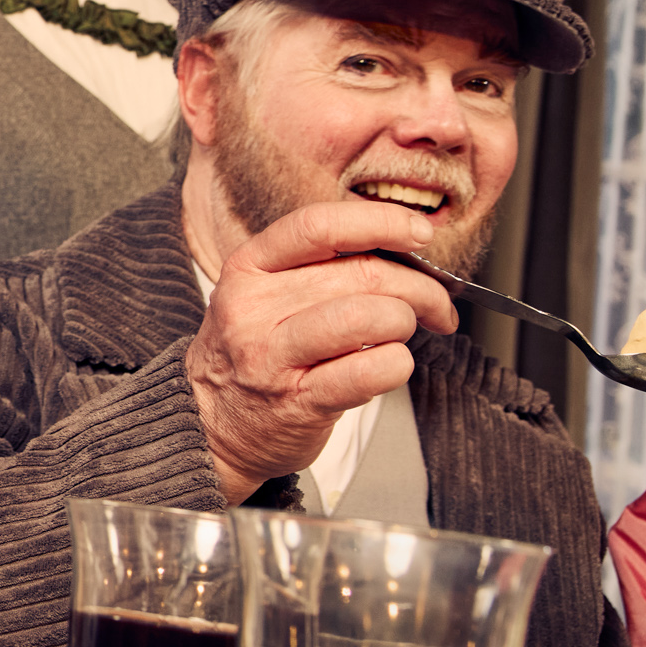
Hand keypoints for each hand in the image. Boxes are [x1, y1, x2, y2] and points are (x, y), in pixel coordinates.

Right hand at [187, 199, 460, 502]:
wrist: (209, 424)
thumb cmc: (252, 353)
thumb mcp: (261, 295)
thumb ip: (317, 267)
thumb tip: (404, 248)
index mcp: (247, 268)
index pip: (318, 226)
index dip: (380, 222)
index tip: (419, 233)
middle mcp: (253, 308)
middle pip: (360, 274)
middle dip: (419, 287)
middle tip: (435, 302)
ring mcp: (272, 357)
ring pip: (370, 318)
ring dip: (406, 323)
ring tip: (404, 333)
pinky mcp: (298, 402)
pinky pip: (371, 371)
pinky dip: (398, 365)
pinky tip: (391, 365)